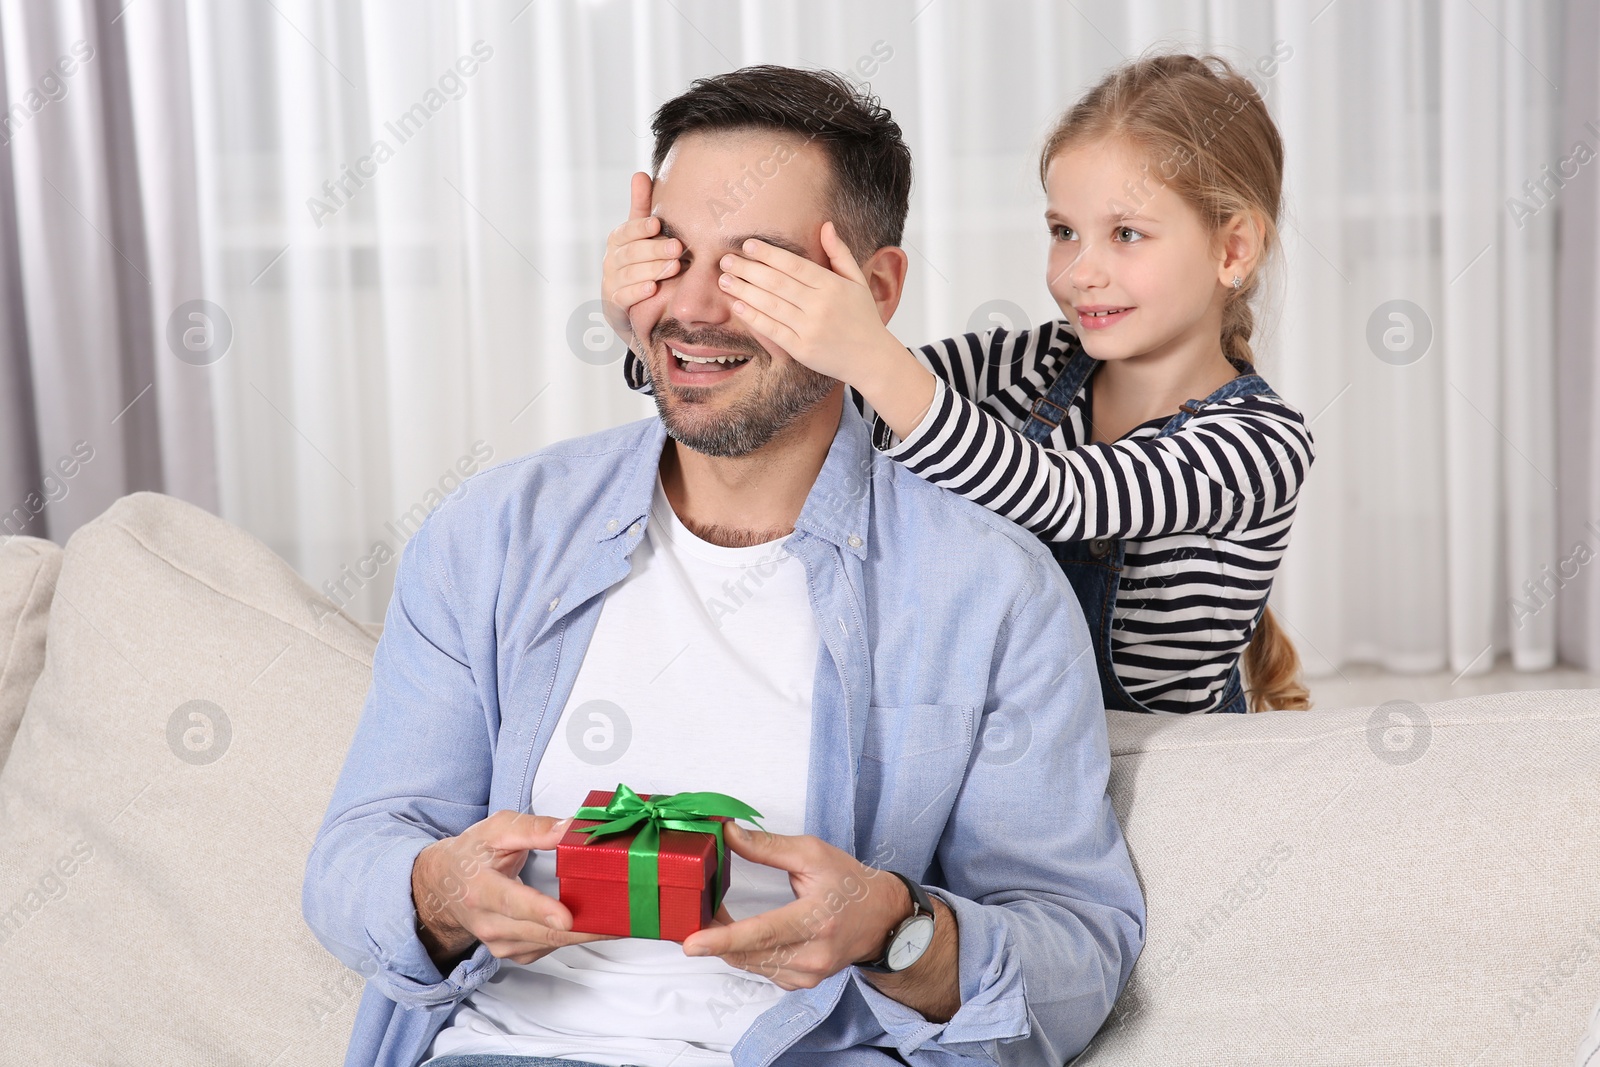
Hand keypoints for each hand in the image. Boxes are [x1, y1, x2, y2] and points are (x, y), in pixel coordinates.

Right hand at [411, 809, 619, 970]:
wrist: (442, 887)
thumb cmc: (471, 854)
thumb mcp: (496, 829)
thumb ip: (534, 828)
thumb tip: (573, 828)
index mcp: (480, 889)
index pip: (512, 902)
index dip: (540, 910)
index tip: (567, 918)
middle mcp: (487, 923)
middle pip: (540, 931)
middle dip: (584, 928)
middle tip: (622, 920)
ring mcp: (498, 943)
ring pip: (549, 944)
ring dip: (586, 935)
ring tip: (621, 922)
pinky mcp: (511, 952)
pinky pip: (548, 949)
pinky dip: (573, 939)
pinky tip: (596, 925)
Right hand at [600, 171, 680, 349]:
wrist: (632, 306)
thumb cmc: (641, 262)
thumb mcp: (641, 234)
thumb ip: (641, 207)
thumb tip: (640, 173)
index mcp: (618, 241)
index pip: (626, 231)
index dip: (640, 227)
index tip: (656, 224)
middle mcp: (611, 261)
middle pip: (630, 253)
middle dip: (654, 250)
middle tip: (678, 248)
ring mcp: (611, 283)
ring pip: (628, 274)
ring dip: (652, 270)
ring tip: (674, 267)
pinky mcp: (614, 305)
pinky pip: (623, 298)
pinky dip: (637, 292)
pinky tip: (653, 288)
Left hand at [680, 822, 911, 989]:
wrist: (881, 918)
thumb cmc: (848, 882)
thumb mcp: (812, 854)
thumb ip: (767, 847)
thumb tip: (729, 834)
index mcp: (817, 918)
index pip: (764, 932)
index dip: (724, 938)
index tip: (692, 942)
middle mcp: (814, 954)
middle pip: (749, 953)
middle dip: (714, 936)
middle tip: (695, 913)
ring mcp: (808, 974)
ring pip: (749, 964)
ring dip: (727, 943)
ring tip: (716, 917)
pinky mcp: (801, 983)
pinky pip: (760, 970)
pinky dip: (744, 953)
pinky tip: (742, 935)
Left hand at [717, 221, 905, 384]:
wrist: (871, 359)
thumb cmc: (863, 318)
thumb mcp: (857, 281)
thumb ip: (840, 254)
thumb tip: (826, 225)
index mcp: (832, 285)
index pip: (794, 265)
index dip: (768, 254)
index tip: (747, 245)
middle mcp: (820, 306)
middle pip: (777, 283)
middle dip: (748, 269)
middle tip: (726, 259)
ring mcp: (809, 329)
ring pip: (770, 305)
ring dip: (744, 291)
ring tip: (724, 280)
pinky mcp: (801, 349)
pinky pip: (772, 330)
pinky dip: (752, 317)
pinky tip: (736, 306)